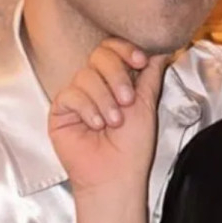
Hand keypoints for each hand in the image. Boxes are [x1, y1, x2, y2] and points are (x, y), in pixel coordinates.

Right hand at [49, 39, 171, 193]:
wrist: (116, 174)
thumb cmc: (133, 147)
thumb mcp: (147, 103)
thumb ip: (151, 73)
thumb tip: (160, 48)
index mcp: (117, 80)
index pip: (114, 48)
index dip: (126, 49)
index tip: (140, 61)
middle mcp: (97, 85)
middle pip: (100, 54)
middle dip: (117, 75)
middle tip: (127, 99)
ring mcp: (78, 96)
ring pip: (86, 75)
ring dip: (105, 98)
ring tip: (113, 121)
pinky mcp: (61, 110)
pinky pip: (70, 94)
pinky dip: (87, 109)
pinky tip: (95, 125)